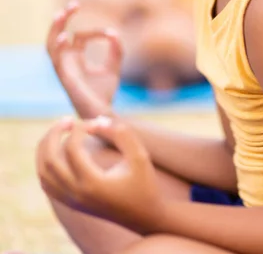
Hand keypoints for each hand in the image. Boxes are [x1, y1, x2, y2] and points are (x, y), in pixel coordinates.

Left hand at [36, 116, 164, 231]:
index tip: (96, 123)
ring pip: (43, 172)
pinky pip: (47, 182)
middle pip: (49, 160)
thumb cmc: (144, 183)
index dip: (81, 128)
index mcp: (93, 183)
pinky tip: (59, 148)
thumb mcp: (140, 156)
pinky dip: (46, 162)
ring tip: (60, 130)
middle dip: (53, 134)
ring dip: (46, 147)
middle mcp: (76, 194)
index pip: (72, 149)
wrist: (144, 216)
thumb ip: (121, 134)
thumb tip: (98, 120)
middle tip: (67, 120)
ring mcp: (71, 200)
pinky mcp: (71, 202)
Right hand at [46, 2, 122, 117]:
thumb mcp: (114, 66)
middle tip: (74, 4)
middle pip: (58, 35)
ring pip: (51, 45)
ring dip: (55, 29)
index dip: (95, 31)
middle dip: (63, 19)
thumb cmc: (105, 92)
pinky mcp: (65, 78)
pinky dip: (59, 48)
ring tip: (61, 14)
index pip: (79, 36)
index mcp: (76, 58)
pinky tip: (65, 37)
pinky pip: (56, 61)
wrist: (103, 111)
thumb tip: (114, 32)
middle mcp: (67, 61)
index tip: (110, 33)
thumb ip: (116, 49)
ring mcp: (64, 69)